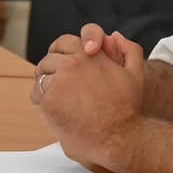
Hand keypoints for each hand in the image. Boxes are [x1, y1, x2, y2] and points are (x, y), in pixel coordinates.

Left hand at [31, 24, 146, 167]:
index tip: (61, 61)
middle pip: (48, 60)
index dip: (60, 51)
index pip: (63, 42)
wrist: (118, 137)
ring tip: (60, 99)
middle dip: (52, 70)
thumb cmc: (127, 108)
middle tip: (60, 85)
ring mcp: (58, 82)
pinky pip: (36, 95)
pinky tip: (56, 110)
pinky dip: (42, 101)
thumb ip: (128, 49)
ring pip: (41, 77)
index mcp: (89, 54)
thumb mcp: (136, 73)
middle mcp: (71, 64)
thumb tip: (115, 35)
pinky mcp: (49, 102)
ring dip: (46, 86)